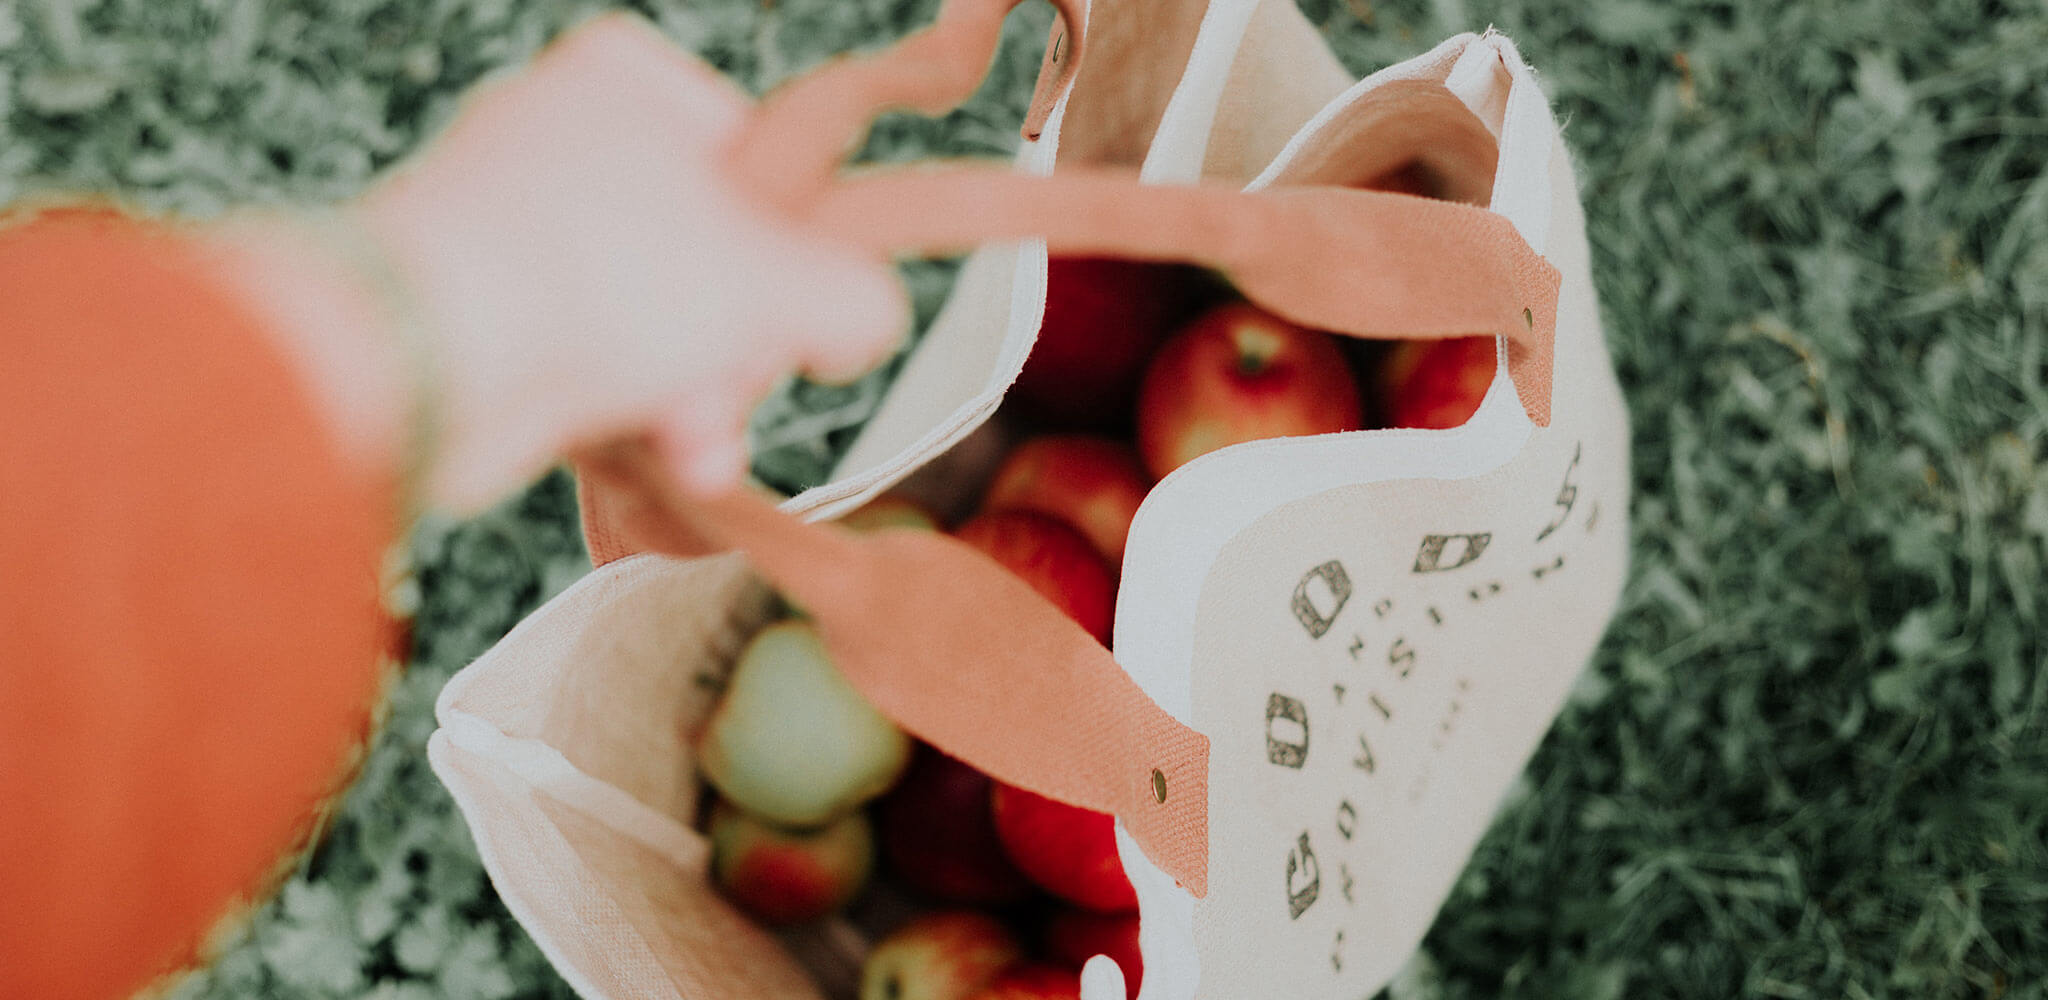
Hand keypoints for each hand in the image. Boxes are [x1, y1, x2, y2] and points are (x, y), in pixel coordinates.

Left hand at [352, 14, 907, 507]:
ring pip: (652, 323)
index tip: (807, 306)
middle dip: (738, 349)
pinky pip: (589, 365)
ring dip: (693, 397)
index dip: (796, 247)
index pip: (757, 159)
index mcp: (626, 82)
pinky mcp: (482, 317)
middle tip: (740, 379)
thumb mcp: (776, 282)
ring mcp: (515, 230)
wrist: (424, 358)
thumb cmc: (593, 275)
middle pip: (710, 257)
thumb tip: (868, 319)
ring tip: (696, 439)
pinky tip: (658, 454)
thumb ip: (852, 296)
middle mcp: (563, 140)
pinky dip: (627, 412)